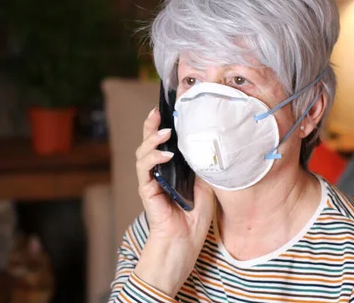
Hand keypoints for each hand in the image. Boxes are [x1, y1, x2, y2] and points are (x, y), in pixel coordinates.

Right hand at [133, 107, 214, 294]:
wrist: (184, 244)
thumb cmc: (194, 218)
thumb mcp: (206, 185)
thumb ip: (203, 166)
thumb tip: (210, 144)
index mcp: (171, 169)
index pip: (164, 142)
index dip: (163, 124)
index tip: (169, 108)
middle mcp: (157, 172)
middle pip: (148, 142)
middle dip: (151, 125)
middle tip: (158, 111)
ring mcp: (150, 181)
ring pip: (142, 153)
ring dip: (152, 140)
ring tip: (165, 131)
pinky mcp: (147, 192)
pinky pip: (145, 171)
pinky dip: (154, 159)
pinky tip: (166, 154)